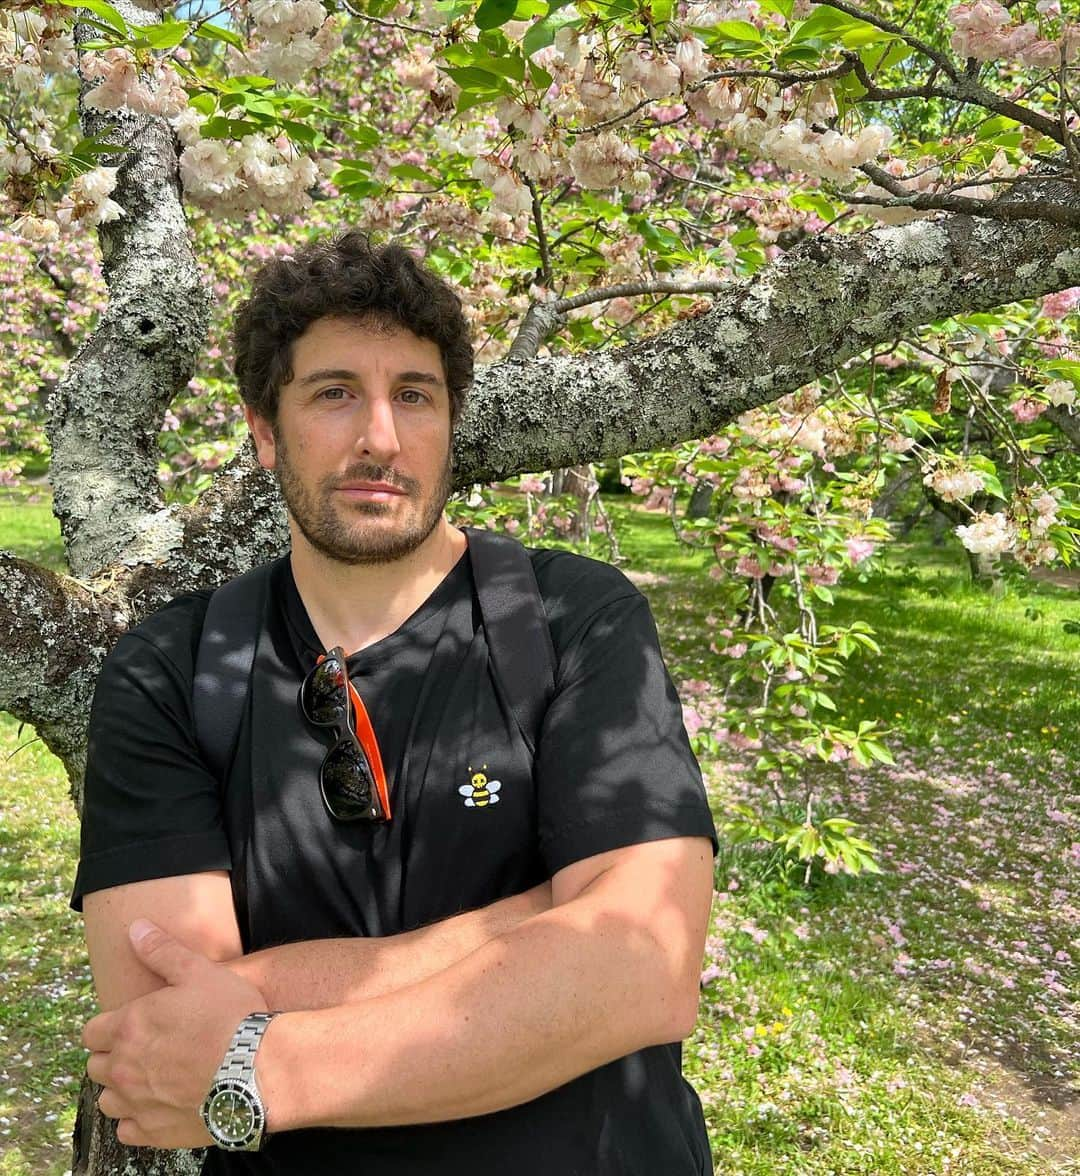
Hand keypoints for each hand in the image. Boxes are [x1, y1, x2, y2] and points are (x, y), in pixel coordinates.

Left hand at [83, 919, 268, 1149]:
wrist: (257, 1068)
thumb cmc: (230, 1016)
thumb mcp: (199, 972)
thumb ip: (162, 951)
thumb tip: (135, 928)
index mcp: (128, 1028)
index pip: (90, 1033)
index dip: (107, 1027)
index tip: (128, 1024)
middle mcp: (123, 1069)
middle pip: (96, 1067)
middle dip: (113, 1056)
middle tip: (145, 1048)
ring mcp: (137, 1105)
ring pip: (108, 1100)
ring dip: (122, 1089)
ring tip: (151, 1078)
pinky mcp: (154, 1132)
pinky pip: (127, 1130)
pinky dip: (137, 1119)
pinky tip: (160, 1104)